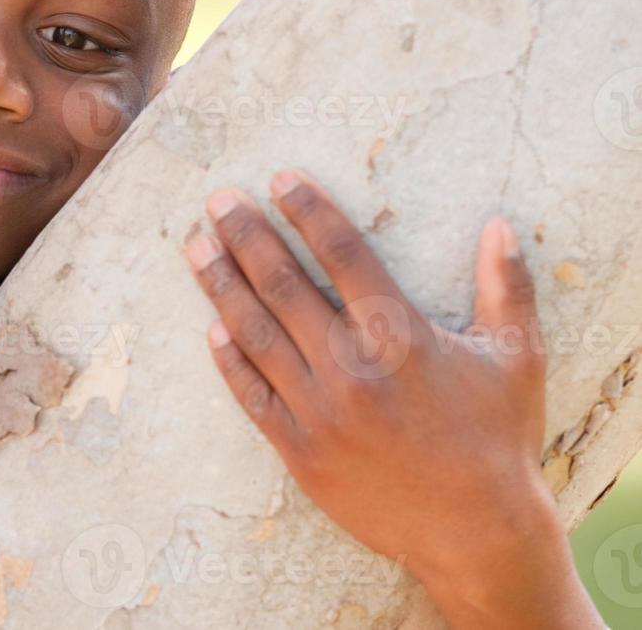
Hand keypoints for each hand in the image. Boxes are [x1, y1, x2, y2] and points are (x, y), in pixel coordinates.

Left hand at [182, 169, 603, 629]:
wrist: (478, 534)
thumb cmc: (499, 439)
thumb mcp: (516, 359)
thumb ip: (506, 289)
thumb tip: (500, 225)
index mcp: (399, 335)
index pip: (341, 253)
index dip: (308, 211)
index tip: (278, 179)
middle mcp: (350, 367)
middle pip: (283, 285)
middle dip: (245, 236)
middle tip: (217, 200)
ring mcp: (319, 411)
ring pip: (255, 333)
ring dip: (221, 285)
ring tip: (196, 246)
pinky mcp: (300, 450)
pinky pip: (252, 395)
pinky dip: (229, 359)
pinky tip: (210, 326)